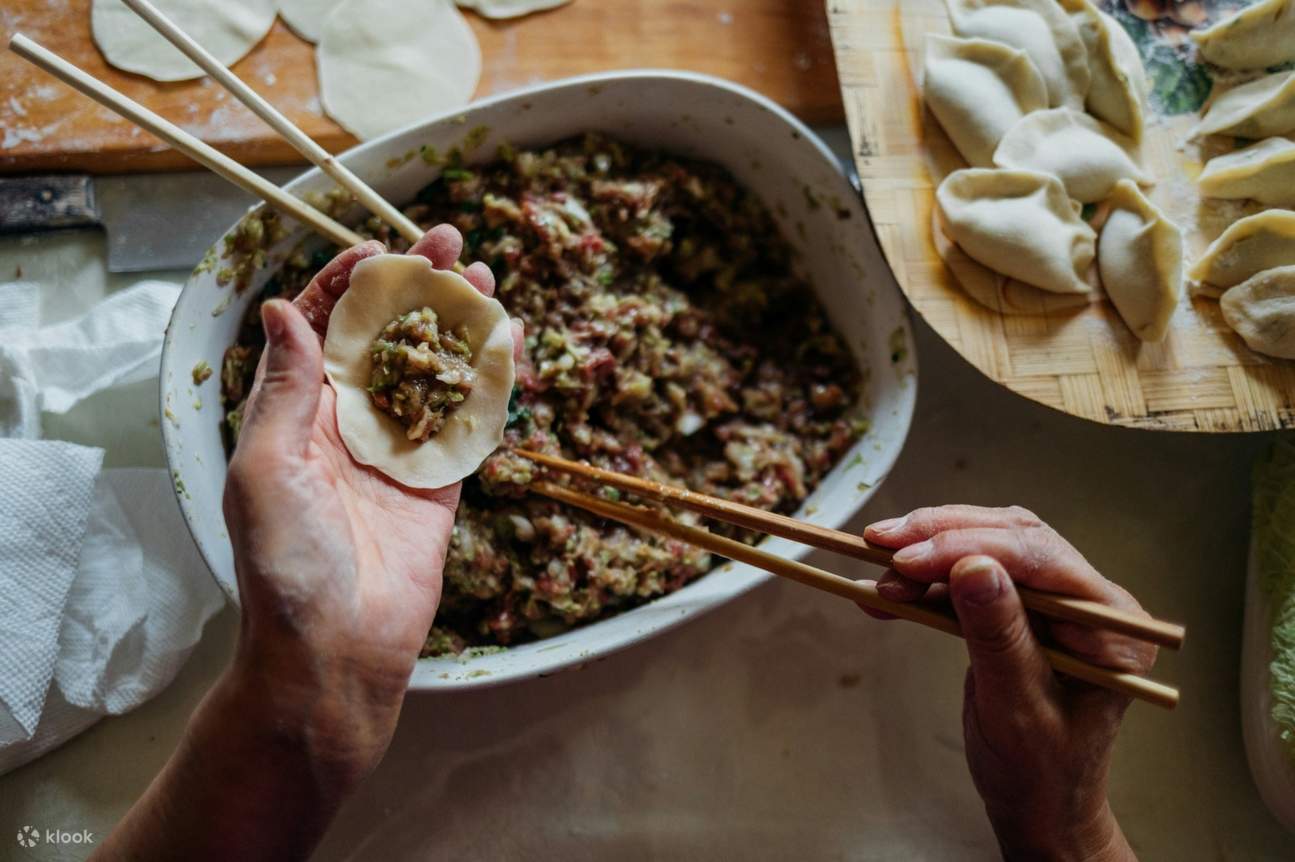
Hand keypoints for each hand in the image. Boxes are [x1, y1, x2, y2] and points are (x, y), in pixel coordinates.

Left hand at [221, 225, 509, 784]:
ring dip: (460, 325)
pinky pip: (469, 422)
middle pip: (389, 339)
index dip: (352, 283)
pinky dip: (490, 382)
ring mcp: (399, 452)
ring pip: (435, 371)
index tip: (383, 249)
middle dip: (419, 289)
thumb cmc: (284, 563)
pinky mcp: (441, 484)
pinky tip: (509, 344)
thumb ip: (286, 388)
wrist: (335, 650)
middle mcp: (349, 424)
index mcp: (297, 413)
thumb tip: (288, 309)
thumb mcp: (266, 465)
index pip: (326, 329)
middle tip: (453, 244)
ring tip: (487, 280)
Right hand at [862, 506, 1155, 861]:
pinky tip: (886, 591)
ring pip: (984, 549)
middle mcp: (1087, 600)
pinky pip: (967, 578)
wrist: (1037, 803)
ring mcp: (1051, 601)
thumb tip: (973, 567)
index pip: (1040, 558)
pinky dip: (924, 581)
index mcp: (1110, 624)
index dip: (971, 547)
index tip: (910, 558)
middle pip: (1011, 539)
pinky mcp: (1017, 608)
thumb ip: (999, 636)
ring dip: (926, 556)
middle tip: (882, 546)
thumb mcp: (1018, 707)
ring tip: (879, 575)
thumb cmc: (1040, 771)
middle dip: (941, 539)